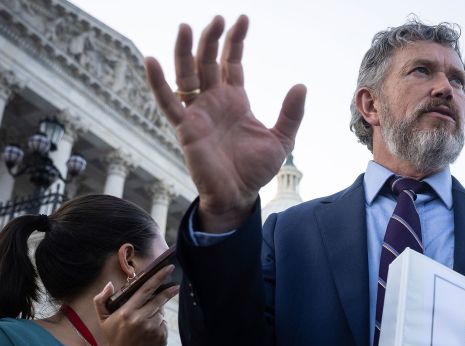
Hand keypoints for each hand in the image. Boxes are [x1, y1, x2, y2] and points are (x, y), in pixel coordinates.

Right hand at [94, 266, 179, 345]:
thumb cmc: (114, 340)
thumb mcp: (103, 320)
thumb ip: (101, 300)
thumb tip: (109, 284)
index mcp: (127, 312)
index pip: (146, 290)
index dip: (159, 277)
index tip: (169, 268)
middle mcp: (141, 319)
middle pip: (159, 299)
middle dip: (169, 291)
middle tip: (176, 285)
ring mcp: (153, 329)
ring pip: (161, 313)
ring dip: (157, 312)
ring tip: (146, 322)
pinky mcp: (162, 337)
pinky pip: (164, 324)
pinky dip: (159, 324)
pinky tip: (150, 332)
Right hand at [144, 15, 305, 231]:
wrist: (239, 196)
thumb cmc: (256, 170)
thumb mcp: (282, 140)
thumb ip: (291, 114)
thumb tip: (301, 86)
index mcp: (235, 100)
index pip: (231, 63)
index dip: (235, 41)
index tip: (242, 19)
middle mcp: (214, 101)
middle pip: (207, 61)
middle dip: (211, 39)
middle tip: (217, 18)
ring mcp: (198, 113)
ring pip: (186, 74)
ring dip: (185, 51)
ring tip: (187, 27)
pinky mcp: (185, 128)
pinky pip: (168, 102)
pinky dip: (158, 82)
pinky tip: (151, 60)